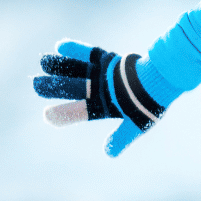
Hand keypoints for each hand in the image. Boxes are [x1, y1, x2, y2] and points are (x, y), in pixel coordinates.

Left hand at [34, 40, 169, 156]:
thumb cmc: (151, 103)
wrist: (165, 79)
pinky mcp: (109, 61)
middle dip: (54, 86)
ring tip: (42, 60)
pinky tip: (60, 46)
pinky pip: (90, 54)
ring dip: (59, 66)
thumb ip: (122, 137)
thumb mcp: (138, 124)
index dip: (63, 114)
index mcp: (105, 108)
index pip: (80, 111)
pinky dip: (75, 50)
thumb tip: (109, 154)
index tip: (46, 116)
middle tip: (34, 83)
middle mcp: (100, 92)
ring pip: (77, 70)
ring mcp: (103, 76)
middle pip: (73, 88)